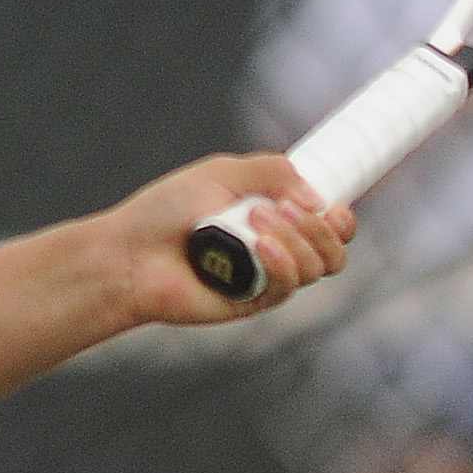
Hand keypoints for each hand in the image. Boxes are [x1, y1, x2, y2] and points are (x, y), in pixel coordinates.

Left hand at [104, 152, 352, 325]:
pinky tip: (261, 247)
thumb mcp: (221, 173)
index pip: (330, 221)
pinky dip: (283, 261)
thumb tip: (318, 196)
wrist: (130, 253)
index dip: (342, 215)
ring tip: (255, 220)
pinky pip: (290, 284)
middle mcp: (279, 247)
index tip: (335, 203)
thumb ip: (272, 171)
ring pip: (320, 265)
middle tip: (282, 206)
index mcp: (275, 214)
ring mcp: (269, 277)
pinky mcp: (256, 301)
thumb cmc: (166, 210)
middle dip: (322, 224)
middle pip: (336, 247)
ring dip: (298, 237)